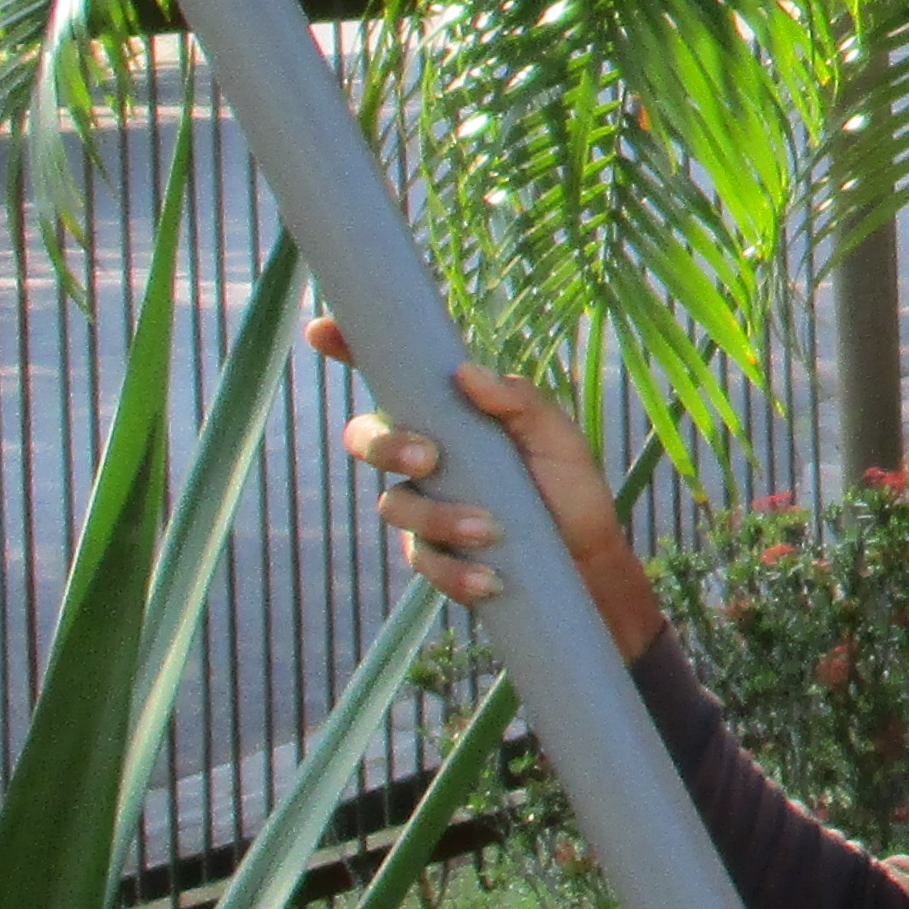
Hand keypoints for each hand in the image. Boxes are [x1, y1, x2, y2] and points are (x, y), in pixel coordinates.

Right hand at [313, 320, 664, 661]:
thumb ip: (519, 402)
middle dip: (387, 445)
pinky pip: (422, 563)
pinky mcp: (432, 556)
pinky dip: (455, 572)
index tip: (322, 330)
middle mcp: (423, 456)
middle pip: (366, 438)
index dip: (349, 350)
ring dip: (439, 518)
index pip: (390, 379)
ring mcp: (422, 506)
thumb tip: (467, 372)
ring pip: (394, 505)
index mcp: (447, 415)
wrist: (587, 559)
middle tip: (429, 457)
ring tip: (489, 530)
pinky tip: (490, 578)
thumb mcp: (555, 437)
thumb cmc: (567, 485)